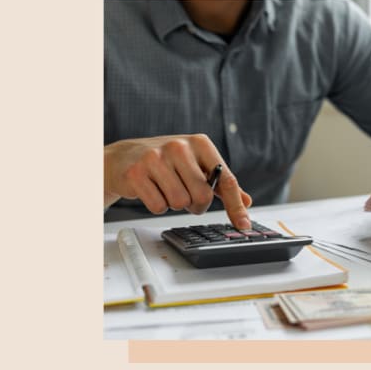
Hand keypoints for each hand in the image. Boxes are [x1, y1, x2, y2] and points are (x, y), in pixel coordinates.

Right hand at [104, 134, 252, 228]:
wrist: (124, 157)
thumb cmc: (166, 161)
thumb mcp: (196, 164)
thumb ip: (221, 183)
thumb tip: (246, 201)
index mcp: (200, 143)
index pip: (225, 180)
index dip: (235, 206)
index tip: (244, 225)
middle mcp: (180, 147)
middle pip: (202, 196)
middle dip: (196, 204)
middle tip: (186, 196)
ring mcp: (157, 158)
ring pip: (180, 202)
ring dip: (175, 204)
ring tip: (166, 189)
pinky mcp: (137, 173)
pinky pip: (159, 206)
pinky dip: (158, 205)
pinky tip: (152, 190)